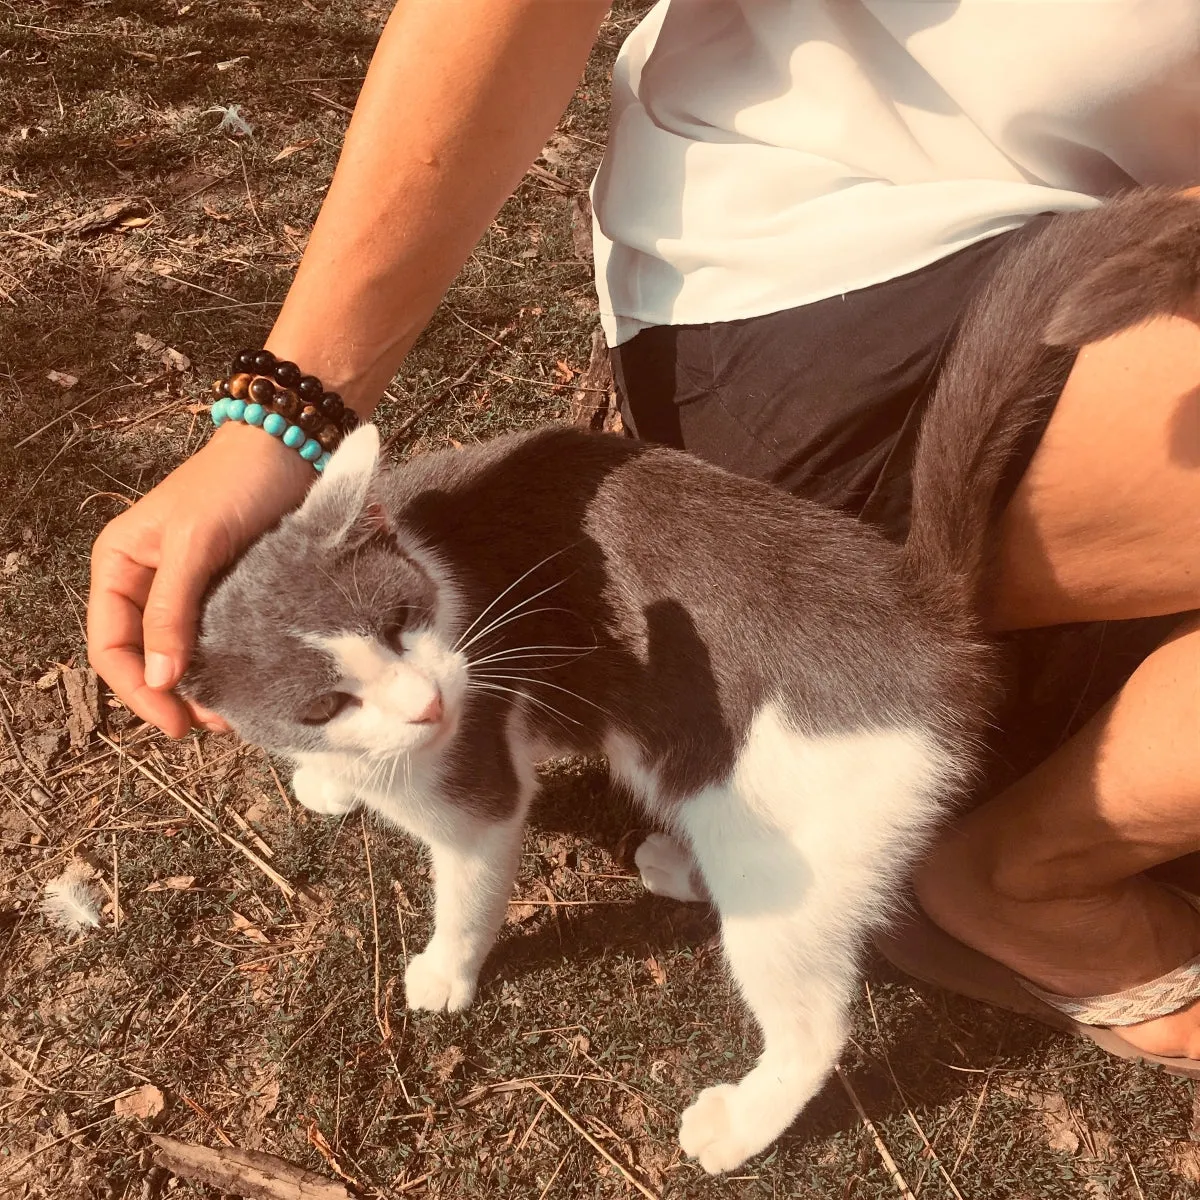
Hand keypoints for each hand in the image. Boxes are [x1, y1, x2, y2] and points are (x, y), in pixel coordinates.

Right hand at [87, 422, 314, 736]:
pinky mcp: (231, 589)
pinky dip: (231, 664)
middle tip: (211, 725)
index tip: (175, 723)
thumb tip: (158, 678)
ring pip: (184, 654)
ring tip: (234, 712)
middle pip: (145, 658)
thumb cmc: (235, 483)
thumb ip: (172, 609)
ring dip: (204, 686)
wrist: (294, 445)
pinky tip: (250, 683)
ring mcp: (190, 588)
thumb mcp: (195, 544)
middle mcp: (148, 581)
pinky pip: (220, 638)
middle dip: (172, 695)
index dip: (136, 691)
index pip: (110, 646)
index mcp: (120, 566)